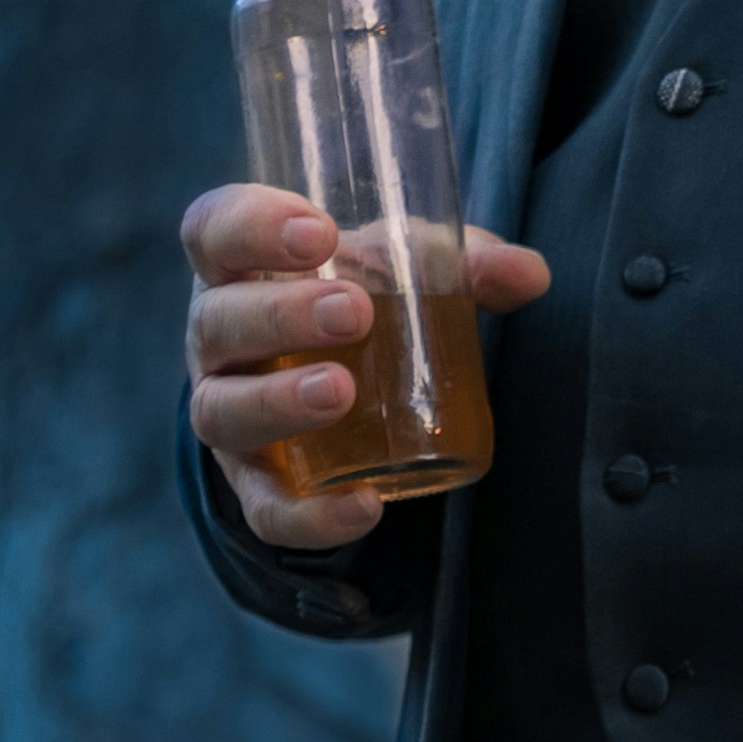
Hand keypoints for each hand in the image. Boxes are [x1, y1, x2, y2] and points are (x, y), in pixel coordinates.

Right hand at [186, 179, 547, 552]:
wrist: (332, 386)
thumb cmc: (357, 300)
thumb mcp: (401, 270)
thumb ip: (461, 266)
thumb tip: (528, 273)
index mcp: (237, 268)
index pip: (214, 231)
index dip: (251, 225)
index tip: (320, 231)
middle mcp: (215, 339)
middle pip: (216, 322)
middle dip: (280, 315)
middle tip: (352, 312)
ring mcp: (226, 413)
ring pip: (221, 410)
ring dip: (277, 401)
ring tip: (340, 391)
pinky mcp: (254, 485)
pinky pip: (266, 509)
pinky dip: (309, 515)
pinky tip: (364, 506)